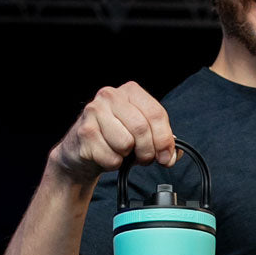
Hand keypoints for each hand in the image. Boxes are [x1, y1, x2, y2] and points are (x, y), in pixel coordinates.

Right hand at [51, 81, 177, 183]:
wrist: (81, 150)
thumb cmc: (115, 138)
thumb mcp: (142, 133)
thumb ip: (162, 140)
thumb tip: (173, 154)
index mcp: (130, 91)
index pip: (156, 114)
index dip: (165, 140)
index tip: (166, 157)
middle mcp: (110, 95)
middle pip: (142, 129)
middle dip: (147, 151)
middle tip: (144, 158)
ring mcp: (94, 112)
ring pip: (125, 143)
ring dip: (127, 157)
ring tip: (121, 152)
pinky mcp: (84, 132)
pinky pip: (111, 157)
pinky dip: (112, 163)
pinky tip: (106, 155)